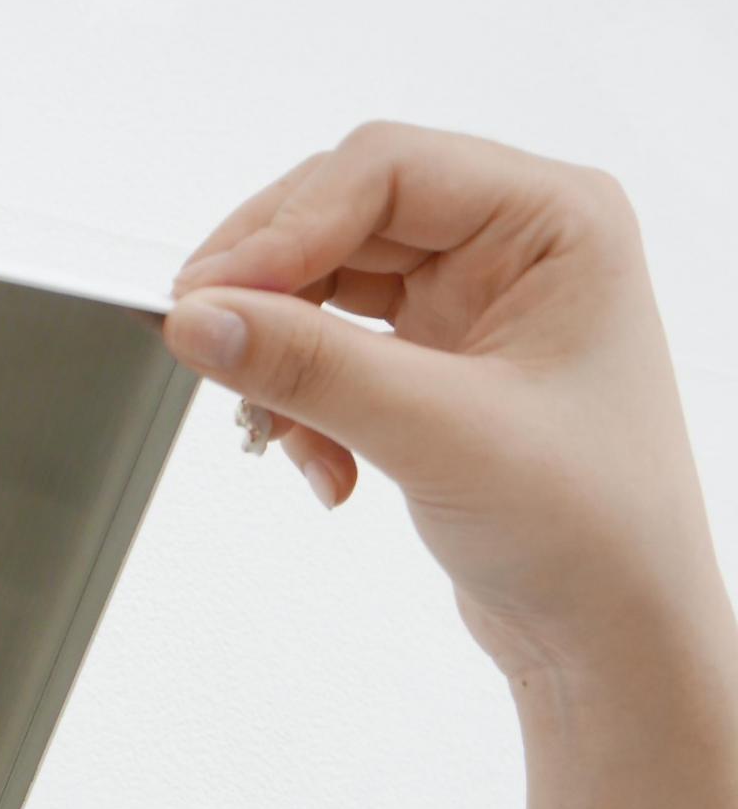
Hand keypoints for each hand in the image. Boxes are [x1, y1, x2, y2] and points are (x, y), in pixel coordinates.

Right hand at [162, 120, 735, 688]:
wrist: (611, 638)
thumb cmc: (592, 531)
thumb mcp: (440, 437)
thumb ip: (311, 369)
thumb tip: (198, 320)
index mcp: (553, 220)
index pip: (386, 171)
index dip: (285, 228)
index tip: (210, 298)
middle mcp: (513, 245)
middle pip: (343, 218)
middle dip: (271, 293)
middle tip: (206, 348)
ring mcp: (471, 306)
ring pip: (327, 288)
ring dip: (284, 360)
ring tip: (277, 438)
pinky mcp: (435, 368)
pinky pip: (333, 353)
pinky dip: (307, 407)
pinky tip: (323, 468)